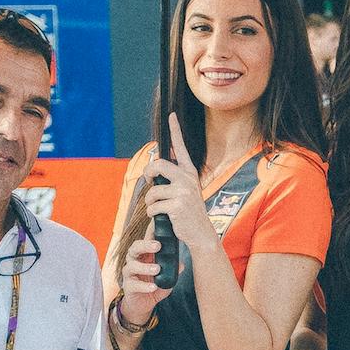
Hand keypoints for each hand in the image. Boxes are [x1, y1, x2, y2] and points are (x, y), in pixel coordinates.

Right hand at [118, 237, 168, 323]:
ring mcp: (129, 274)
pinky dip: (144, 286)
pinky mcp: (128, 287)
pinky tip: (153, 287)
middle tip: (158, 245)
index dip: (150, 235)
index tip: (160, 231)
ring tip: (157, 269)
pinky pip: (133, 285)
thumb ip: (173, 271)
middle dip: (145, 245)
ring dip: (145, 267)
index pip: (144, 242)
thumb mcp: (167, 278)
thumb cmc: (154, 285)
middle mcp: (134, 262)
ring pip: (132, 266)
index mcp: (143, 256)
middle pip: (134, 249)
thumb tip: (182, 264)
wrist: (143, 304)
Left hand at [143, 113, 221, 250]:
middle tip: (148, 181)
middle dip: (148, 173)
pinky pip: (153, 206)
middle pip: (159, 165)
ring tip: (159, 208)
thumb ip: (173, 178)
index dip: (175, 130)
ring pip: (153, 191)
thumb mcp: (185, 191)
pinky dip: (153, 214)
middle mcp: (188, 179)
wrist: (201, 234)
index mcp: (189, 173)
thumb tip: (157, 164)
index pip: (181, 148)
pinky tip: (162, 217)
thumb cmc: (189, 213)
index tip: (172, 115)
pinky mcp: (178, 205)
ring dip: (150, 202)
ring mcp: (184, 192)